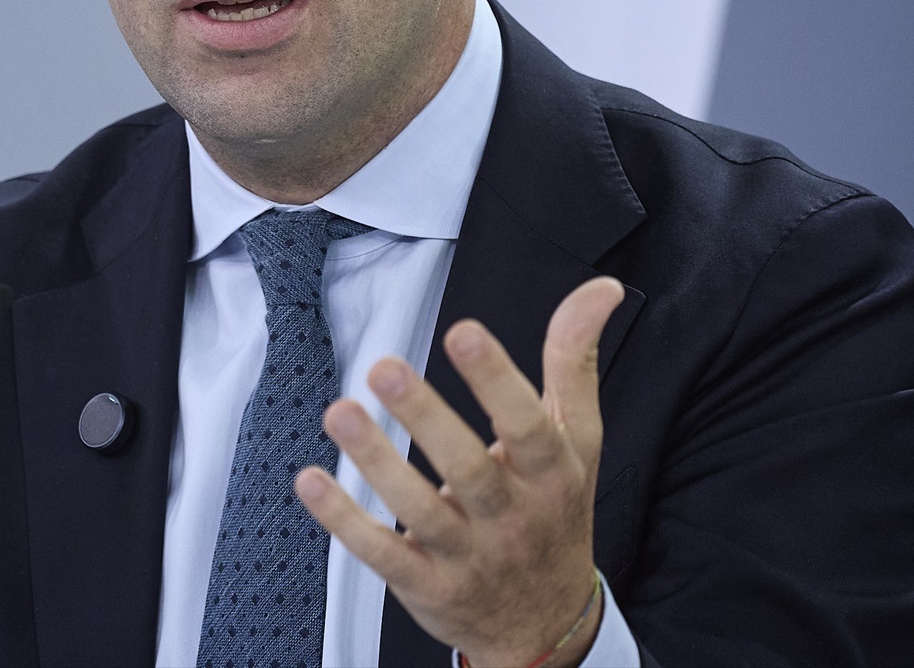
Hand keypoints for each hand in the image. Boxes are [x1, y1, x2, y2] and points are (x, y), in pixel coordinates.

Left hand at [295, 276, 624, 667]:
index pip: (528, 426)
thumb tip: (601, 288)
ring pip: (420, 512)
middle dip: (426, 418)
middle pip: (470, 469)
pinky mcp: (427, 585)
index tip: (463, 330)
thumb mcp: (577, 441)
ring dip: (377, 463)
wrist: (547, 625)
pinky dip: (345, 522)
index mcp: (550, 474)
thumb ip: (574, 363)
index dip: (497, 380)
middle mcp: (511, 517)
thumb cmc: (555, 513)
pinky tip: (311, 482)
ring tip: (340, 412)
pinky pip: (383, 555)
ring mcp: (467, 556)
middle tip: (383, 368)